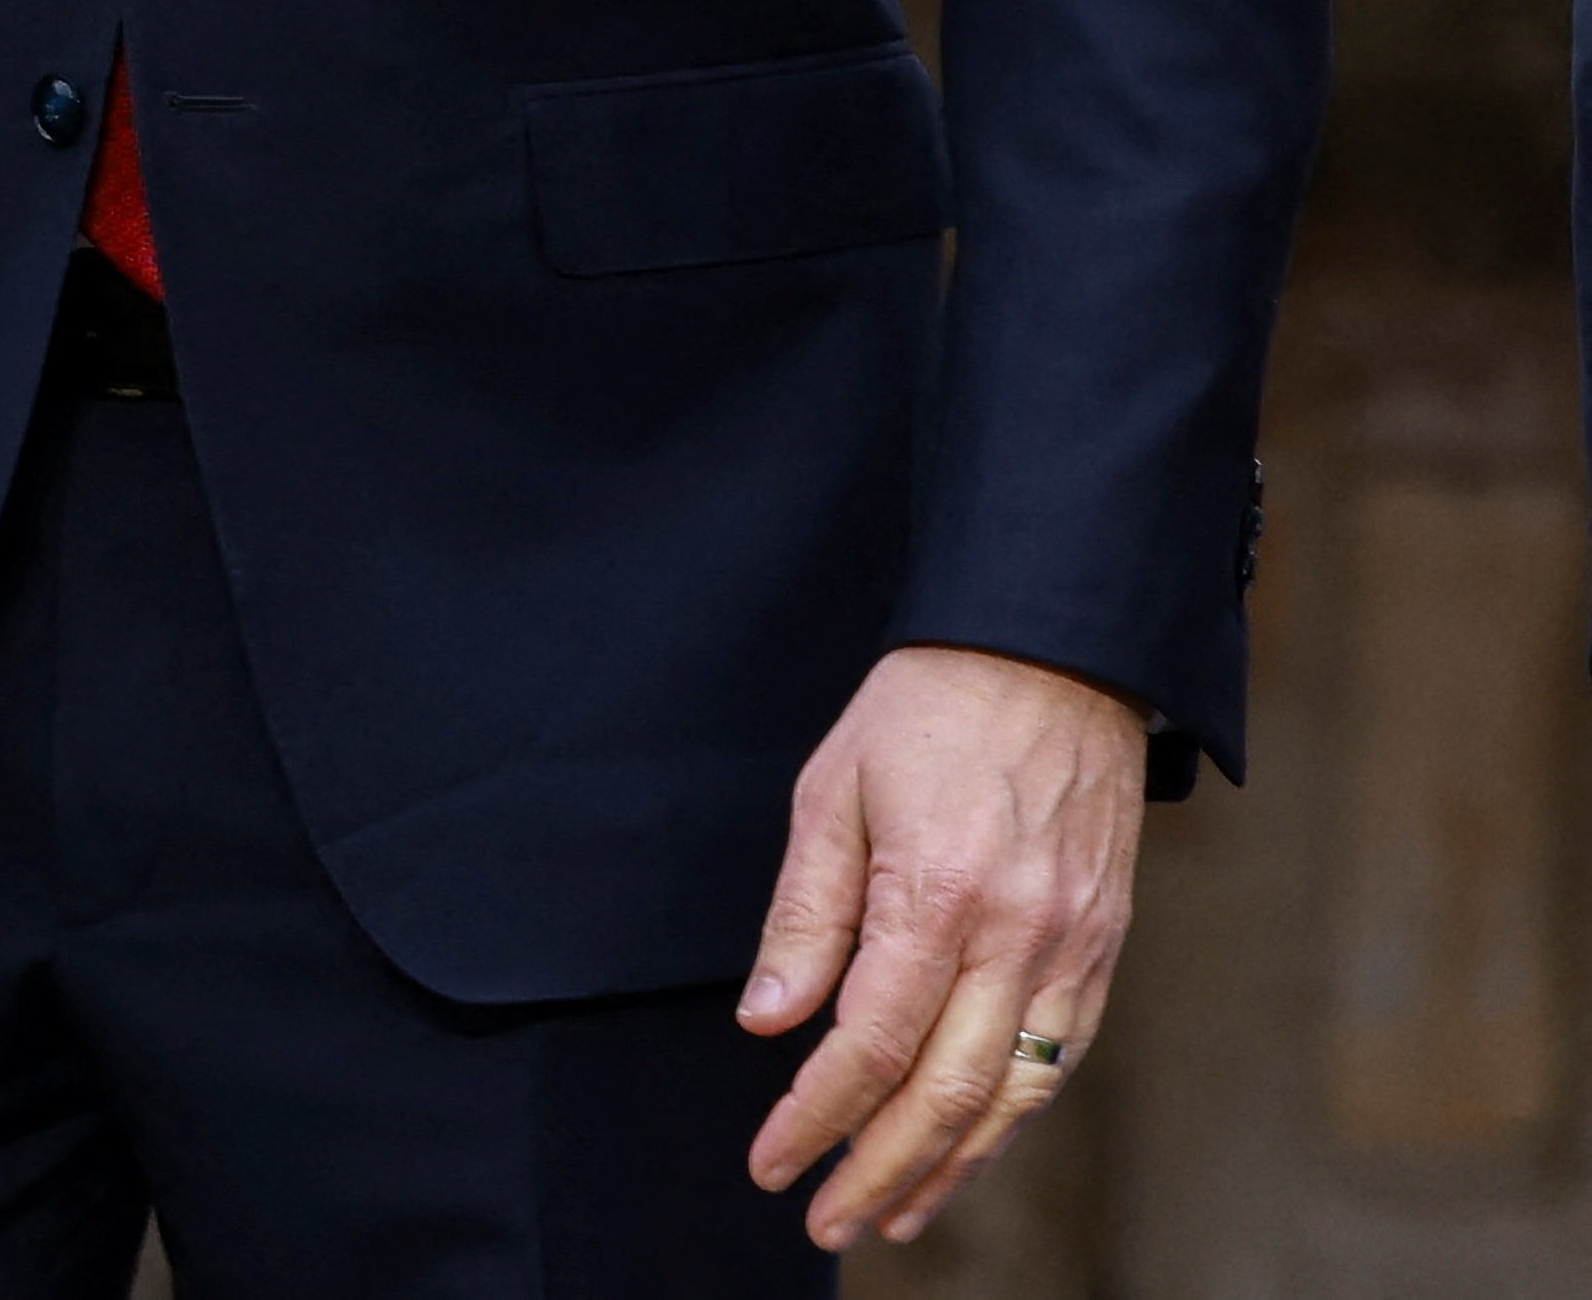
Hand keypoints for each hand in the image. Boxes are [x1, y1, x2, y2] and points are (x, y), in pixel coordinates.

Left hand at [741, 644, 1148, 1248]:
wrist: (1054, 652)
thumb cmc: (926, 711)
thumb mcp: (831, 788)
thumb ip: (805, 911)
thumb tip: (769, 1020)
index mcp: (939, 893)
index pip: (870, 1044)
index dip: (815, 1115)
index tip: (769, 1161)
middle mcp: (1019, 935)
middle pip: (948, 1093)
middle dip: (879, 1169)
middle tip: (822, 1220)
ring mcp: (1074, 947)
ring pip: (1016, 1095)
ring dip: (951, 1168)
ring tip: (892, 1214)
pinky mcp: (1104, 947)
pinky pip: (1059, 1057)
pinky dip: (1010, 1120)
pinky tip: (967, 1149)